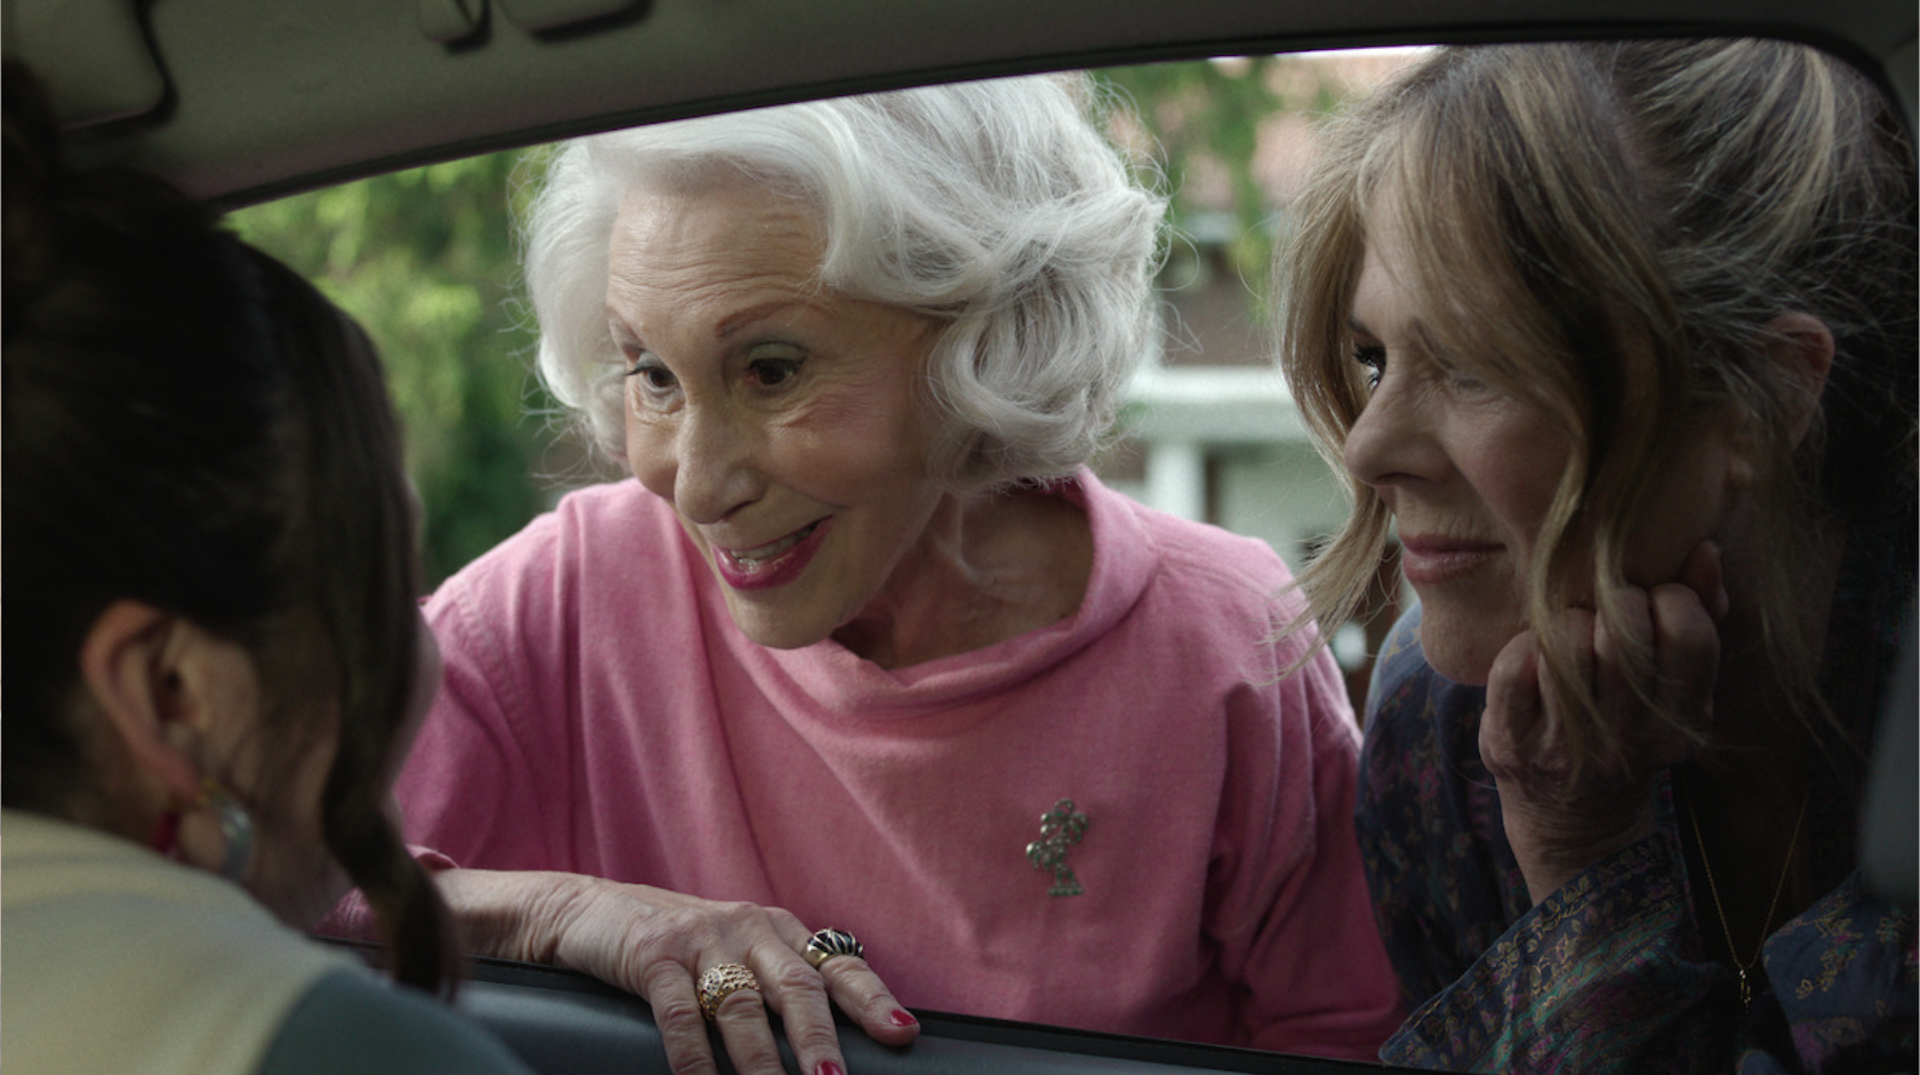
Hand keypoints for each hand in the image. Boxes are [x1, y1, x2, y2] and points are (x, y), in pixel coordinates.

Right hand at [438, 869, 918, 1074]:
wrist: (592, 910)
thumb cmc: (678, 945)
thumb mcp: (736, 952)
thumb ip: (777, 984)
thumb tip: (828, 1048)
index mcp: (778, 929)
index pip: (837, 964)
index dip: (872, 999)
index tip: (903, 1033)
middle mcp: (748, 928)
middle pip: (797, 987)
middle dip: (821, 1040)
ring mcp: (702, 940)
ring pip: (743, 1007)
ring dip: (763, 1062)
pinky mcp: (654, 956)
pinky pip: (680, 1015)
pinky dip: (695, 1058)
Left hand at [1480, 541, 1726, 903]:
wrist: (1572, 817)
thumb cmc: (1630, 726)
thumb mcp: (1678, 686)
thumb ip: (1701, 614)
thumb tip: (1704, 549)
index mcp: (1680, 721)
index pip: (1688, 635)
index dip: (1670, 599)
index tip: (1655, 602)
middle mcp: (1626, 738)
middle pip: (1622, 634)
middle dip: (1613, 602)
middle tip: (1607, 610)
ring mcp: (1566, 744)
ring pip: (1565, 645)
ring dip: (1566, 621)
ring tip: (1572, 631)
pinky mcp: (1512, 741)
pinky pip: (1512, 667)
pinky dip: (1522, 647)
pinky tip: (1533, 654)